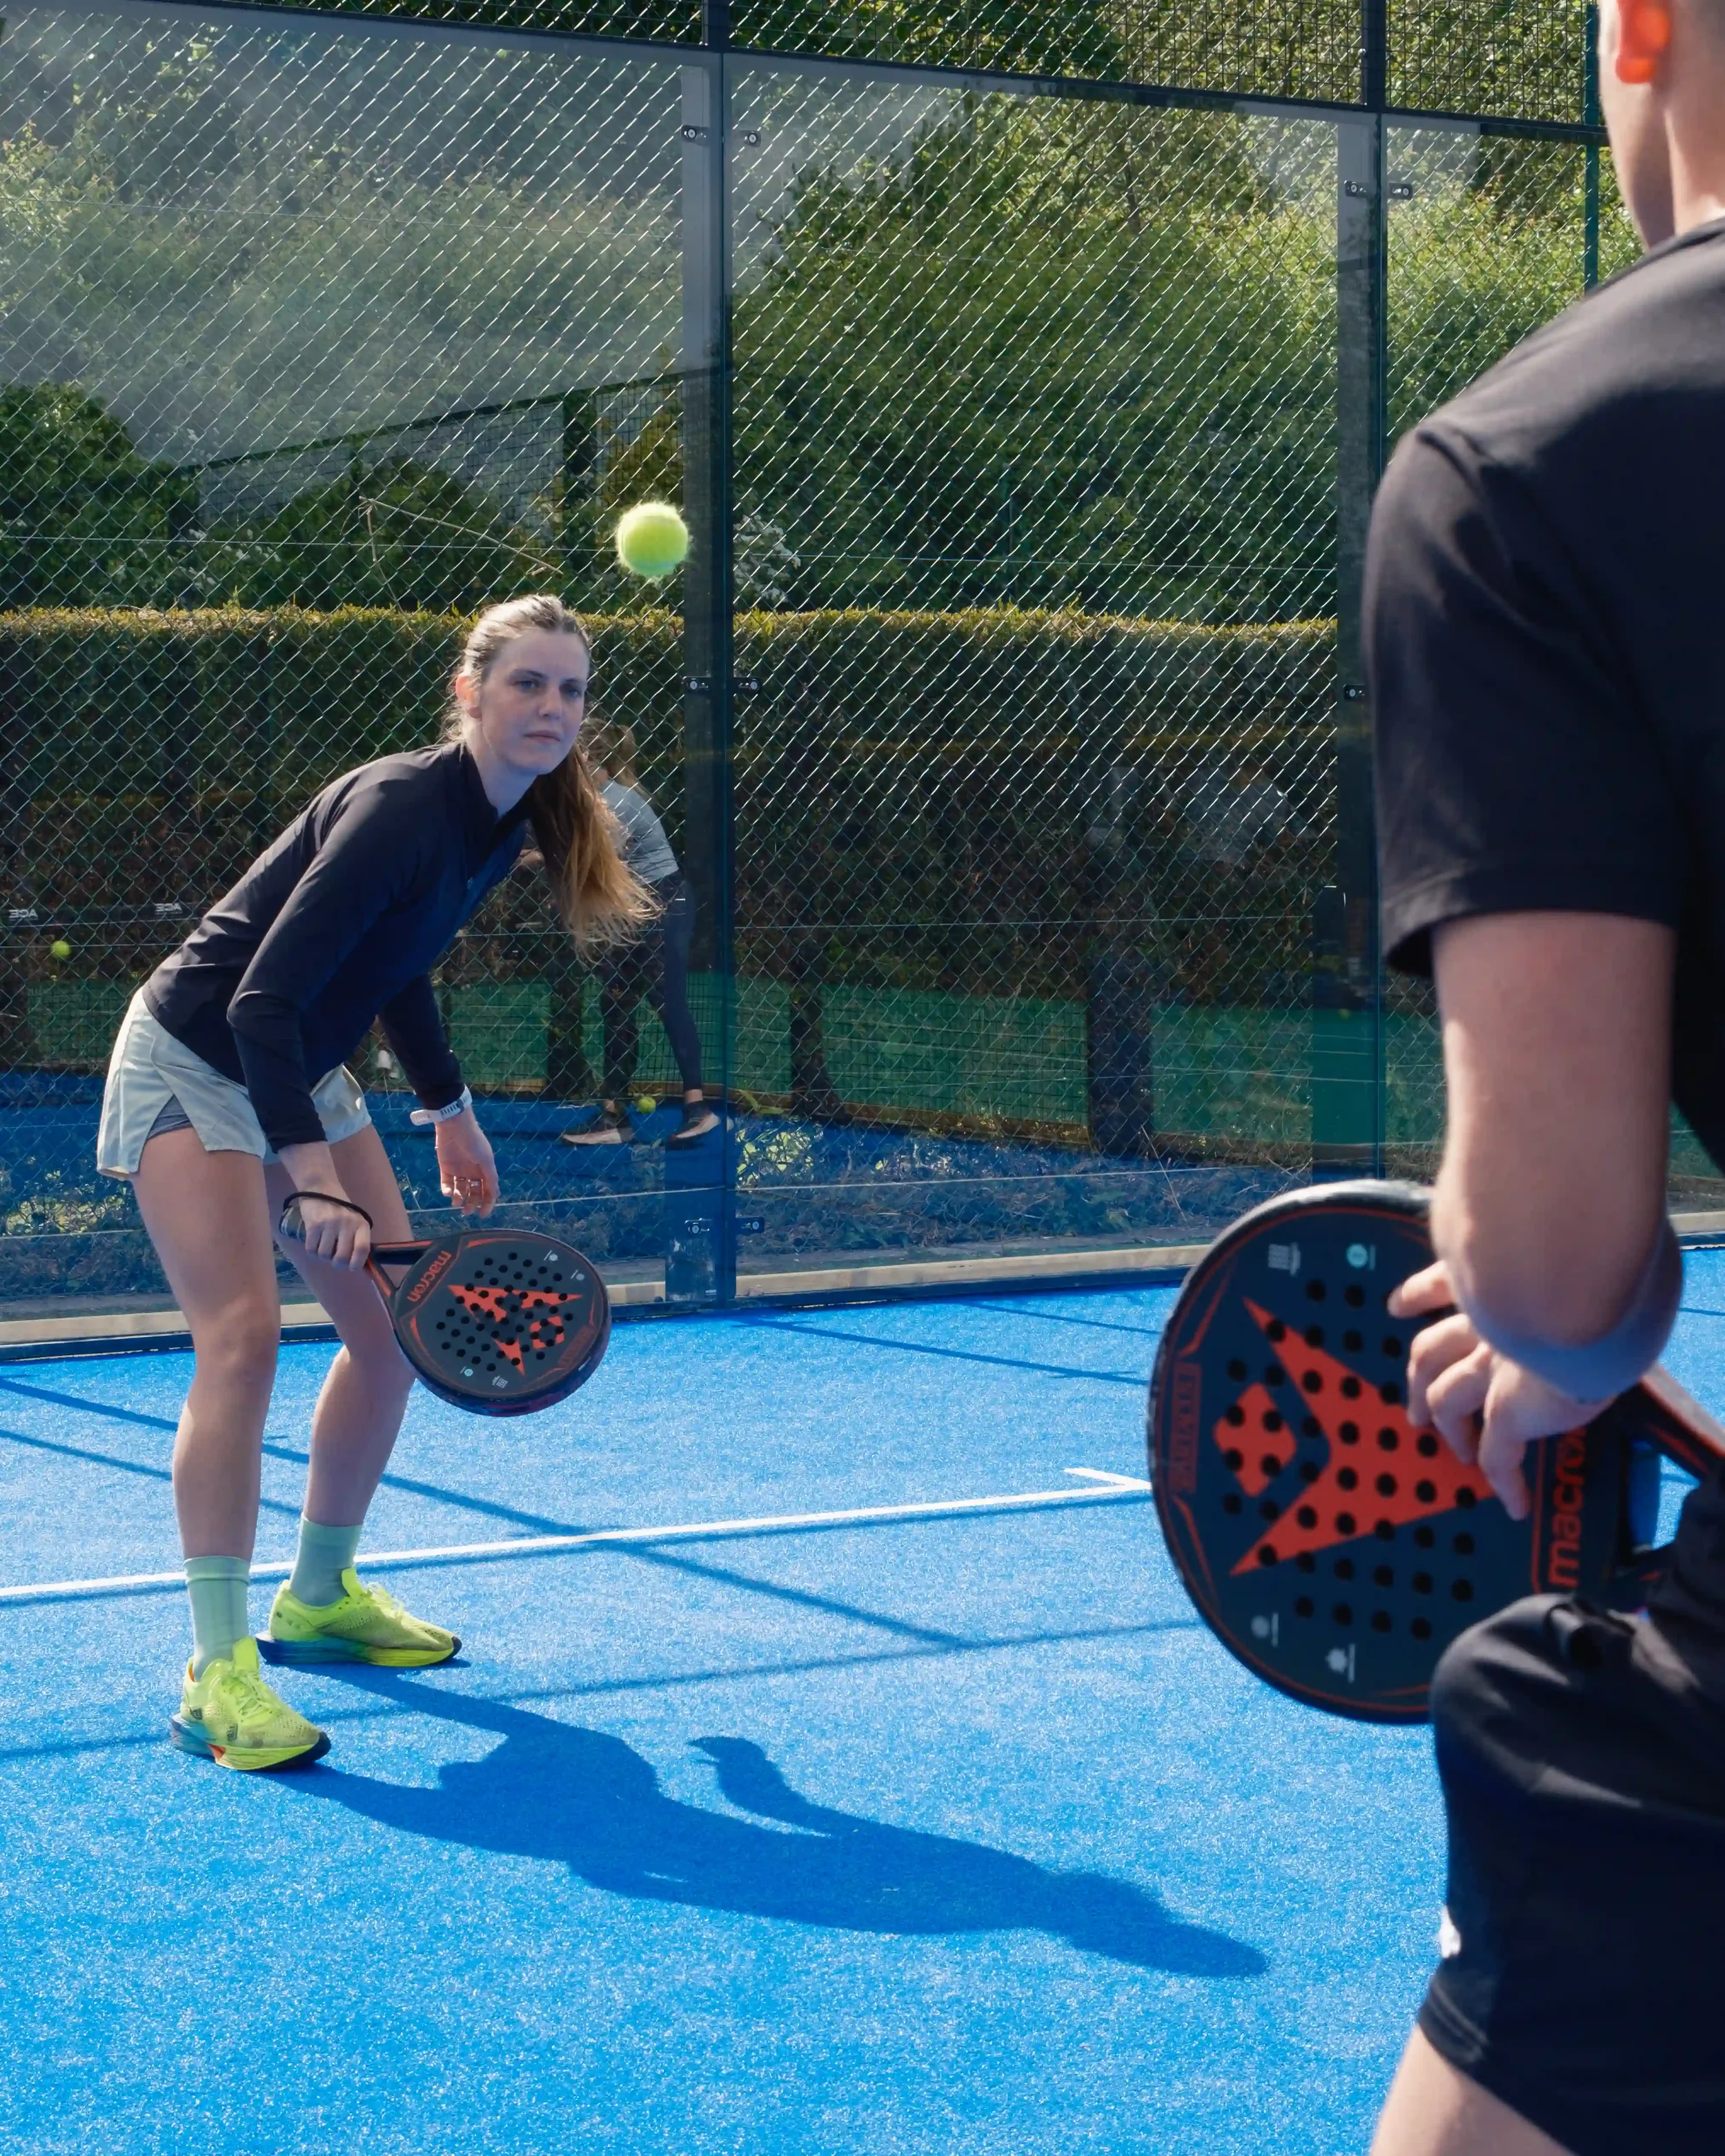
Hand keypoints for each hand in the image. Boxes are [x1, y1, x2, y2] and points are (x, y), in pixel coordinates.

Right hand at [276, 1143, 371, 1270]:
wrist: (320, 1187)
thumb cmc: (340, 1207)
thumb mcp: (355, 1219)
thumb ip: (356, 1237)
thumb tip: (354, 1263)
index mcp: (361, 1224)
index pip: (362, 1249)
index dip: (357, 1263)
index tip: (351, 1267)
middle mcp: (346, 1224)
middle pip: (341, 1257)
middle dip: (337, 1263)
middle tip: (334, 1259)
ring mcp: (329, 1224)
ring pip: (324, 1255)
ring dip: (322, 1256)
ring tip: (323, 1246)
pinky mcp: (313, 1225)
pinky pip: (311, 1249)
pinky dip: (311, 1251)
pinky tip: (314, 1243)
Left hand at [435, 1106, 497, 1216]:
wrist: (454, 1126)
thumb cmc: (473, 1142)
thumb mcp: (486, 1160)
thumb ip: (490, 1178)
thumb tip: (495, 1195)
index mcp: (485, 1170)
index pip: (488, 1191)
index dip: (487, 1203)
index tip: (482, 1215)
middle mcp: (473, 1172)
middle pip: (474, 1193)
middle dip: (472, 1203)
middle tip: (466, 1211)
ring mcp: (459, 1171)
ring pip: (461, 1190)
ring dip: (459, 1198)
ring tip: (456, 1202)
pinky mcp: (446, 1168)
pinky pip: (447, 1183)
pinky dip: (447, 1190)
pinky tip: (448, 1192)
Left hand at [1389, 1260, 1609, 1520]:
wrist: (1583, 1292)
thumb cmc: (1585, 1266)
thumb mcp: (1565, 1259)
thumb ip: (1559, 1269)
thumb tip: (1586, 1269)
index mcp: (1495, 1284)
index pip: (1445, 1287)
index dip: (1417, 1297)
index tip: (1397, 1307)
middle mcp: (1485, 1326)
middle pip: (1431, 1351)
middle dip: (1417, 1375)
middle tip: (1414, 1402)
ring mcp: (1490, 1370)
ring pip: (1446, 1400)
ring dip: (1444, 1423)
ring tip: (1447, 1444)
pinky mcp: (1507, 1411)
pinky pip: (1500, 1455)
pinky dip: (1505, 1482)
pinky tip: (1514, 1504)